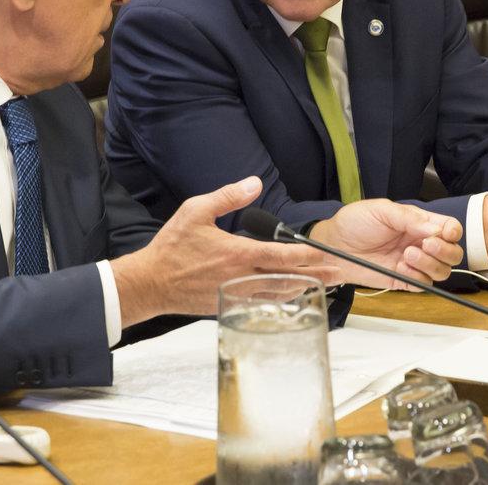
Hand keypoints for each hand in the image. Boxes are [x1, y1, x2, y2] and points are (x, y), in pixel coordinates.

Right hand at [112, 176, 338, 325]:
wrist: (151, 282)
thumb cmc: (171, 247)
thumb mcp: (197, 210)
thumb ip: (228, 196)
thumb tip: (254, 182)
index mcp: (237, 254)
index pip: (281, 256)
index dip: (306, 255)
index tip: (325, 254)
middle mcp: (241, 277)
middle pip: (287, 279)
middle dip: (314, 276)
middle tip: (337, 275)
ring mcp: (236, 294)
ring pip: (277, 294)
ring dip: (300, 289)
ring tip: (320, 285)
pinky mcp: (228, 305)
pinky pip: (261, 302)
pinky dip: (278, 298)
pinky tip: (286, 294)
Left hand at [308, 200, 462, 288]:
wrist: (333, 245)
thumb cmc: (354, 222)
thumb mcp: (380, 210)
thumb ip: (408, 218)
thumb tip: (435, 230)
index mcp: (418, 223)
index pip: (450, 228)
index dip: (453, 232)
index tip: (444, 234)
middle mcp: (419, 243)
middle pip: (452, 253)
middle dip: (444, 251)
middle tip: (425, 245)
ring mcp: (412, 263)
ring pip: (441, 271)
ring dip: (430, 265)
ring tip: (407, 255)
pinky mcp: (401, 279)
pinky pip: (422, 285)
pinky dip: (417, 279)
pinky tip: (402, 269)